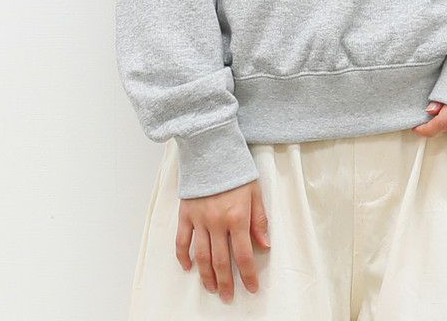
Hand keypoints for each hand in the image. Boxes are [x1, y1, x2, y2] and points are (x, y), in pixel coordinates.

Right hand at [175, 178, 269, 303]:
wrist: (211, 149)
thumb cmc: (235, 168)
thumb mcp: (255, 191)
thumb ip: (259, 220)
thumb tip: (264, 245)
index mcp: (237, 217)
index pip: (243, 255)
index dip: (248, 275)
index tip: (251, 287)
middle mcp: (217, 222)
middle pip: (221, 261)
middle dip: (226, 282)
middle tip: (229, 296)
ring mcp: (199, 220)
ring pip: (202, 256)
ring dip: (207, 276)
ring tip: (212, 289)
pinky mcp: (185, 214)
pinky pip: (182, 241)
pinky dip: (184, 257)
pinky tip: (188, 267)